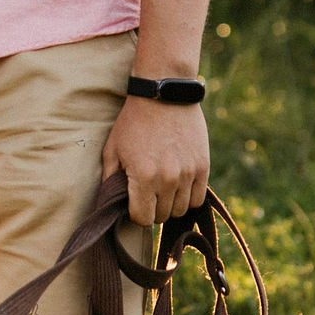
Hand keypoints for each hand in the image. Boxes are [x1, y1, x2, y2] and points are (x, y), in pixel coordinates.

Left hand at [107, 96, 210, 231]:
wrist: (164, 95)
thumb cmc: (133, 122)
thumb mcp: (112, 149)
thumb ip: (110, 181)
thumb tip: (111, 205)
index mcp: (144, 177)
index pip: (142, 219)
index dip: (136, 213)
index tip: (134, 202)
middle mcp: (168, 179)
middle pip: (162, 216)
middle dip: (152, 209)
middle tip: (147, 193)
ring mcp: (188, 173)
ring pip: (181, 210)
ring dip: (170, 204)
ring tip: (163, 188)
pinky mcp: (203, 166)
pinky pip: (198, 199)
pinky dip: (188, 197)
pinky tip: (179, 186)